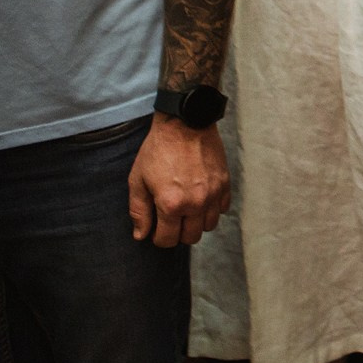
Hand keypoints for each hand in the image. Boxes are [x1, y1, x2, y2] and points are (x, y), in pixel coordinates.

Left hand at [127, 114, 230, 246]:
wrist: (185, 122)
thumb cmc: (158, 149)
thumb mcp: (138, 179)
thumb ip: (139, 210)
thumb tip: (141, 235)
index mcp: (171, 204)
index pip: (167, 240)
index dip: (158, 238)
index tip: (156, 229)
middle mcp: (195, 203)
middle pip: (190, 237)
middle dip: (178, 233)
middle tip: (171, 219)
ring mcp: (213, 194)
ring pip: (209, 226)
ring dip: (197, 223)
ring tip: (187, 209)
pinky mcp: (224, 183)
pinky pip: (222, 209)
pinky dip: (212, 209)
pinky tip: (201, 198)